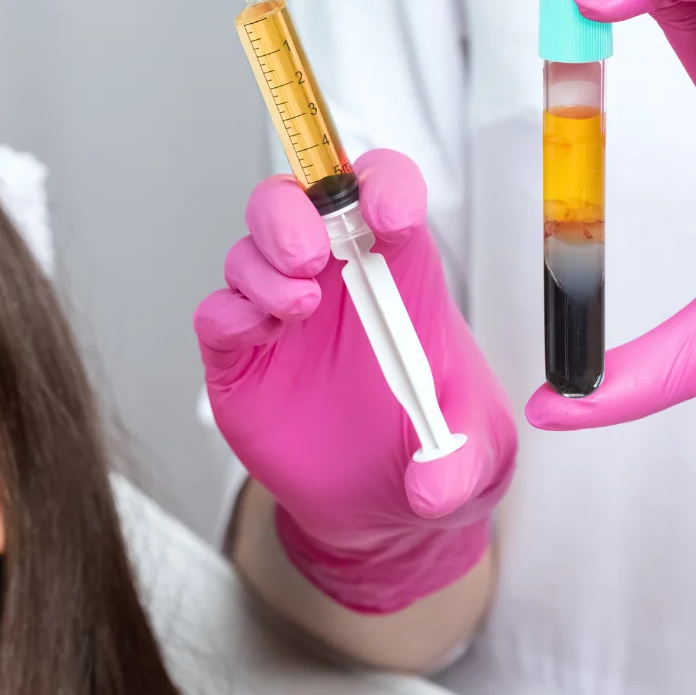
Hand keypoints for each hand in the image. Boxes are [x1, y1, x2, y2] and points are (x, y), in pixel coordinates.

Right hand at [195, 149, 516, 612]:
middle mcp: (336, 281)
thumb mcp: (476, 462)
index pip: (385, 192)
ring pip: (251, 251)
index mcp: (400, 275)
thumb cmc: (433, 453)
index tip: (390, 216)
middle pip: (298, 203)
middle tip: (309, 255)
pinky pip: (220, 315)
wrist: (380, 508)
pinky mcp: (242, 359)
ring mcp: (283, 316)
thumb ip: (461, 467)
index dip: (384, 187)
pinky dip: (231, 313)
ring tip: (298, 307)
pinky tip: (260, 334)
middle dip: (295, 212)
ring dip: (266, 266)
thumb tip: (433, 484)